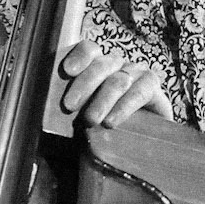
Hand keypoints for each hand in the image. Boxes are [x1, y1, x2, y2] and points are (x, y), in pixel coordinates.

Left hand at [58, 40, 174, 126]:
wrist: (138, 153)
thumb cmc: (104, 136)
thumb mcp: (84, 122)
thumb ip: (73, 111)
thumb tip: (52, 111)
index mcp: (98, 68)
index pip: (90, 50)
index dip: (79, 56)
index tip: (67, 71)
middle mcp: (118, 67)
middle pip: (102, 65)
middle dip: (84, 84)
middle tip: (69, 106)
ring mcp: (137, 74)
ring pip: (119, 80)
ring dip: (102, 100)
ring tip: (91, 120)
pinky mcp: (153, 88)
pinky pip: (140, 91)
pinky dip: (124, 107)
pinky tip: (112, 121)